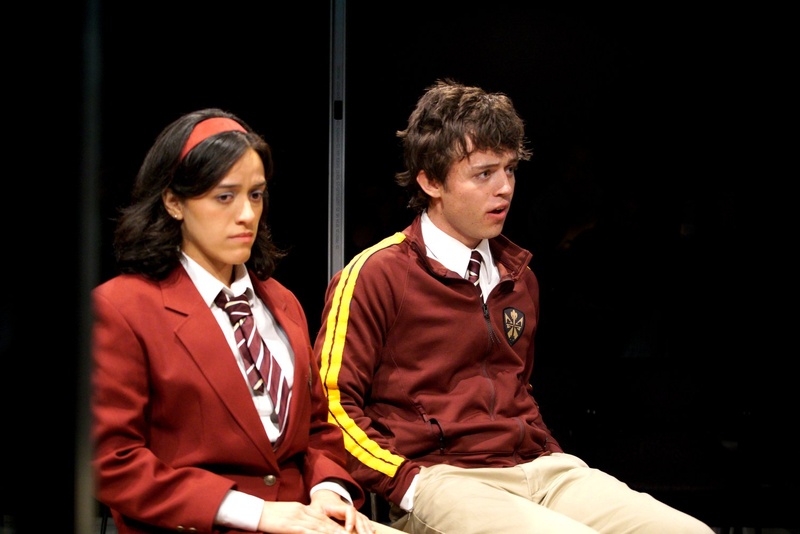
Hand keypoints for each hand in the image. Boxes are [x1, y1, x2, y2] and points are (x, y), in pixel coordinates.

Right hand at [256, 492, 375, 533]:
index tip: (348, 532)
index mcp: (304, 509)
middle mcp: (304, 512)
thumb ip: (300, 518)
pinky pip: (308, 532)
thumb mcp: (289, 514)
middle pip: (326, 523)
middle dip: (340, 531)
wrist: (256, 511)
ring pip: (321, 528)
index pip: (324, 519)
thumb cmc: (269, 515)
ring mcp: (299, 518)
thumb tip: (308, 527)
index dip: (337, 526)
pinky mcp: (293, 525)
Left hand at [309, 489, 376, 533]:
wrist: (325, 496)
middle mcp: (348, 508)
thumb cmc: (319, 504)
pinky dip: (368, 525)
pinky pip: (363, 520)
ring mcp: (352, 511)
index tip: (348, 529)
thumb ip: (316, 517)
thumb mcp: (315, 509)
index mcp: (338, 506)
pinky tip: (372, 531)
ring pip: (362, 519)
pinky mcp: (354, 515)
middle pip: (358, 517)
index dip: (350, 520)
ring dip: (367, 528)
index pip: (348, 511)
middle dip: (362, 527)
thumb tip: (314, 527)